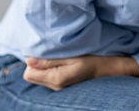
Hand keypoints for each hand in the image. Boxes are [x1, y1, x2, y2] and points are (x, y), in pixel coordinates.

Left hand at [23, 55, 138, 90]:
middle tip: (51, 52)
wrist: (110, 69)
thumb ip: (49, 60)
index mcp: (56, 79)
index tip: (43, 51)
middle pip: (33, 75)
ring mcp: (59, 87)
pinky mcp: (63, 84)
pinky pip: (48, 76)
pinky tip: (62, 62)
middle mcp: (55, 86)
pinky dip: (51, 69)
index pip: (29, 74)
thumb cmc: (93, 59)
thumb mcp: (72, 56)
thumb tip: (28, 60)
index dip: (33, 61)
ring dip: (45, 65)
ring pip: (40, 76)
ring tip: (58, 56)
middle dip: (37, 64)